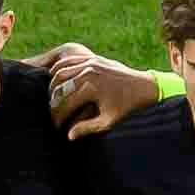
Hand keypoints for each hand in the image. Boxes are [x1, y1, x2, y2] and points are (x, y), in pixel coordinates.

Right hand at [37, 45, 159, 136]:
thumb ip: (87, 128)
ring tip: (51, 99)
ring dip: (52, 86)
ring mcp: (90, 63)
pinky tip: (56, 81)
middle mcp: (89, 73)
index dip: (58, 117)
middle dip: (52, 102)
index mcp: (92, 88)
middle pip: (59, 87)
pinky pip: (68, 61)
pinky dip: (59, 70)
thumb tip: (69, 136)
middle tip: (51, 112)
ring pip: (60, 72)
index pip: (65, 104)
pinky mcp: (92, 58)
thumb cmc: (126, 107)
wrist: (144, 87)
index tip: (56, 126)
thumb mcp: (108, 121)